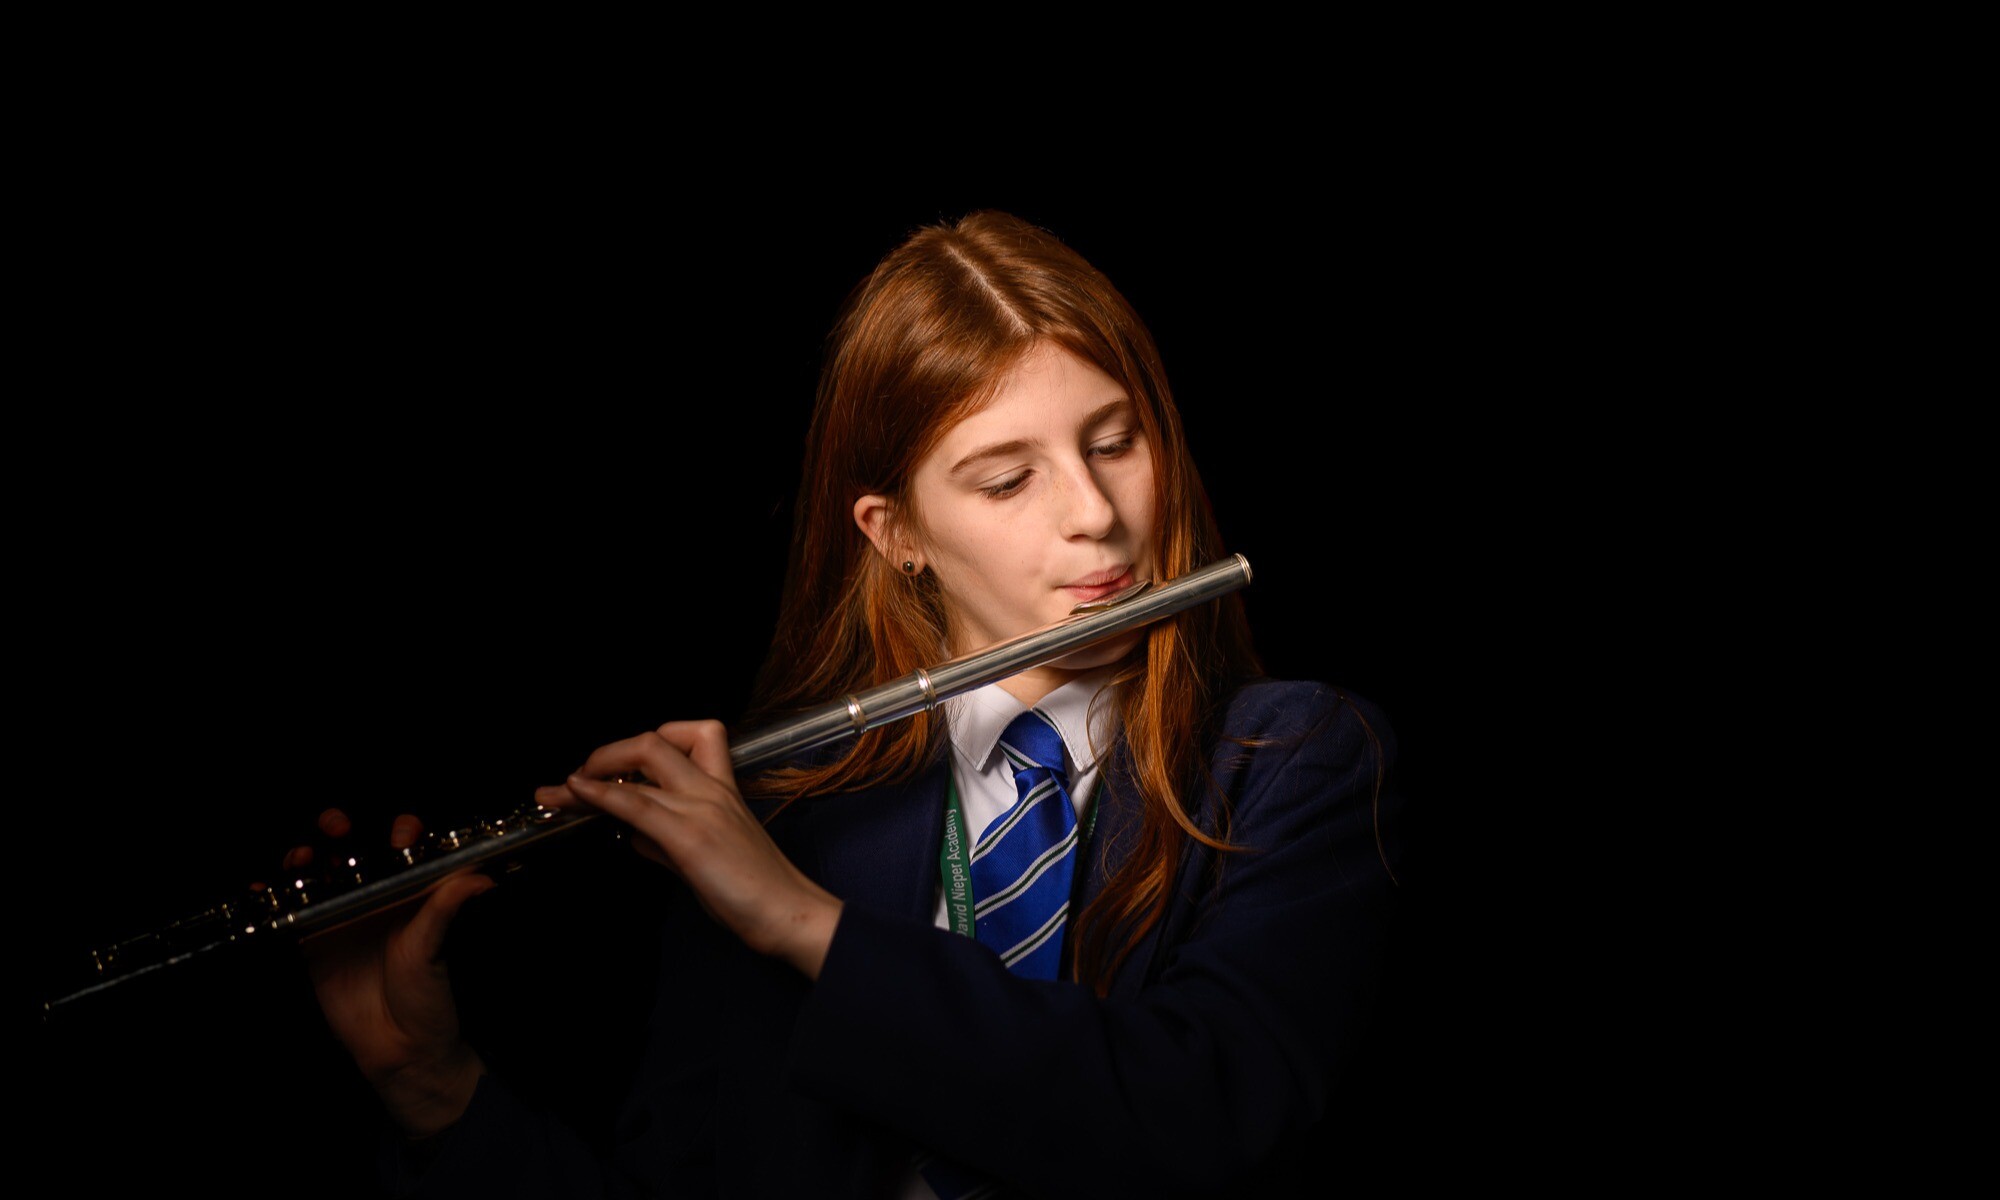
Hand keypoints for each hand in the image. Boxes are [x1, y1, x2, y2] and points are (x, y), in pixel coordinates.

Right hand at [286, 809, 491, 1137]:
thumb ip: (445, 911)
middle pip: (350, 849)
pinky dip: (272, 896)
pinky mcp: (312, 941)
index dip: (399, 830)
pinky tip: (261, 889)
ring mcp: (340, 916)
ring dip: (302, 855)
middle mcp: (373, 896)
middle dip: (337, 829)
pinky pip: (290, 911)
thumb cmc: (426, 996)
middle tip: (335, 828)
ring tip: (298, 857)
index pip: (402, 845)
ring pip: (316, 872)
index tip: (397, 835)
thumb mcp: (433, 950)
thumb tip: (481, 880)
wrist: (398, 1047)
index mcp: (408, 891)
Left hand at [536, 720, 841, 978]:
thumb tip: (633, 834)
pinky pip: (637, 803)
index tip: (615, 770)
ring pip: (642, 763)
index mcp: (723, 789)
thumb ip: (668, 839)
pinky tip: (576, 793)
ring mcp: (701, 808)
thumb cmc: (756, 890)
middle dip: (608, 753)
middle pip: (656, 742)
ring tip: (557, 792)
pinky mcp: (690, 836)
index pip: (691, 738)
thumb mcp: (706, 856)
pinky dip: (600, 794)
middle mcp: (712, 789)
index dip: (644, 746)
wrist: (789, 914)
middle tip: (580, 777)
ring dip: (590, 773)